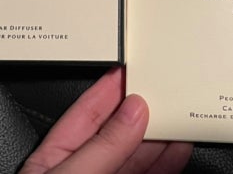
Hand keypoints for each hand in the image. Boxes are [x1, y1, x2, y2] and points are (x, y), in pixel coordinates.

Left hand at [19, 67, 192, 173]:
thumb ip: (101, 147)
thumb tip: (132, 112)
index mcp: (51, 161)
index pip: (84, 114)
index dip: (109, 89)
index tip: (133, 69)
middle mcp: (79, 171)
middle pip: (116, 133)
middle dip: (143, 111)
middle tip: (167, 89)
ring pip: (136, 156)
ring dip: (161, 137)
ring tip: (181, 115)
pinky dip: (167, 163)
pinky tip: (178, 149)